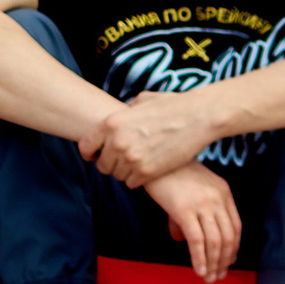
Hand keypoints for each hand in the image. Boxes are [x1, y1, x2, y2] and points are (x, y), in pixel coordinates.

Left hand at [81, 91, 217, 187]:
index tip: (97, 156)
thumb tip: (121, 114)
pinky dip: (139, 180)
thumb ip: (125, 111)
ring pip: (117, 176)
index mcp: (111, 123)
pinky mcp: (147, 172)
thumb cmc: (173, 105)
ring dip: (126, 173)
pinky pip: (132, 183)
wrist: (199, 117)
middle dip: (112, 164)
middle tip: (126, 161)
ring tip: (140, 164)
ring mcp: (131, 158)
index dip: (91, 154)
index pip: (85, 147)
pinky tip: (149, 170)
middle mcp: (117, 142)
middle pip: (102, 165)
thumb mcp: (142, 100)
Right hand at [140, 161, 241, 282]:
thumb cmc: (168, 173)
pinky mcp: (184, 210)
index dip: (234, 247)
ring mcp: (202, 204)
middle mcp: (217, 199)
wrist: (151, 158)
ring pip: (215, 242)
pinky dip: (200, 259)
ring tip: (209, 278)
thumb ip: (193, 212)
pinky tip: (198, 270)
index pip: (236, 226)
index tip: (228, 261)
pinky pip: (197, 241)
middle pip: (228, 237)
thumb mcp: (190, 189)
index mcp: (223, 192)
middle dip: (225, 261)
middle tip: (218, 276)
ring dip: (213, 264)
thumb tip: (182, 239)